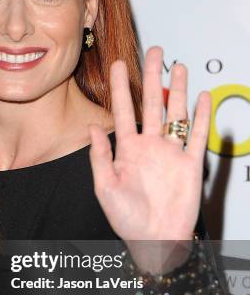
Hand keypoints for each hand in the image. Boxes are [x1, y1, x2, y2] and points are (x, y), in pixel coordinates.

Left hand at [88, 46, 210, 272]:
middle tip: (154, 52)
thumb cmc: (127, 219)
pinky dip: (201, 116)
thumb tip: (92, 128)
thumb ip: (99, 157)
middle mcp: (149, 146)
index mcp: (127, 150)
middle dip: (152, 77)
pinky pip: (196, 135)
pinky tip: (201, 97)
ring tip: (178, 66)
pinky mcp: (190, 163)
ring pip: (175, 113)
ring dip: (178, 89)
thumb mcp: (105, 187)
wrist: (155, 241)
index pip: (123, 110)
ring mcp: (170, 153)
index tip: (118, 65)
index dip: (121, 87)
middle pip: (152, 103)